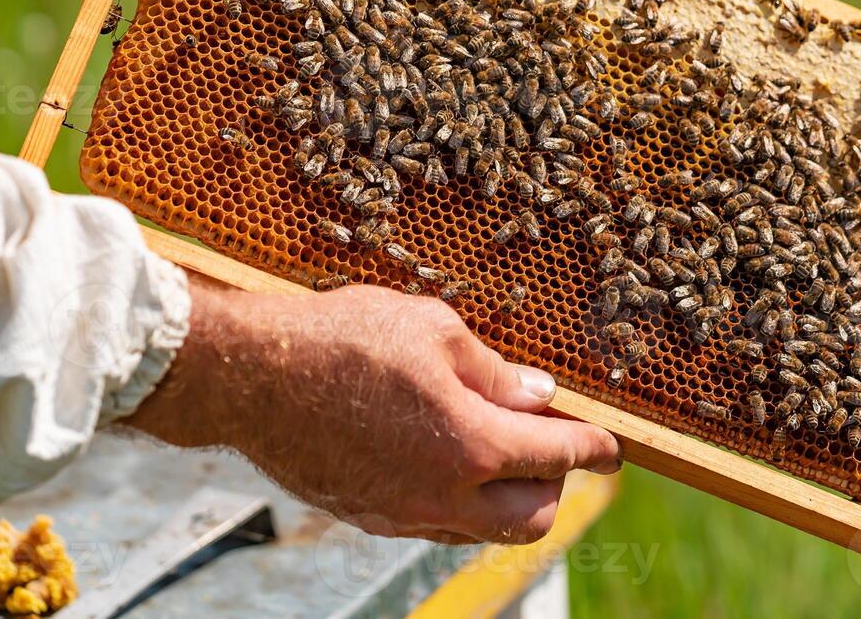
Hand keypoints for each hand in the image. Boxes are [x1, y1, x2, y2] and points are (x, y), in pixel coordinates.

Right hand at [122, 273, 619, 544]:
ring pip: (482, 530)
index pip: (557, 457)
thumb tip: (536, 395)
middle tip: (550, 442)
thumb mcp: (434, 331)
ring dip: (506, 498)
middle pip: (531, 519)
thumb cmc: (341, 340)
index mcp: (471, 446)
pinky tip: (447, 459)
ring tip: (498, 447)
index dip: (594, 448)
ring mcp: (401, 515)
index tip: (611, 446)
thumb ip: (495, 372)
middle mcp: (442, 496)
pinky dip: (459, 501)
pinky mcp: (367, 517)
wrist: (249, 376)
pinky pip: (435, 524)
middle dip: (554, 485)